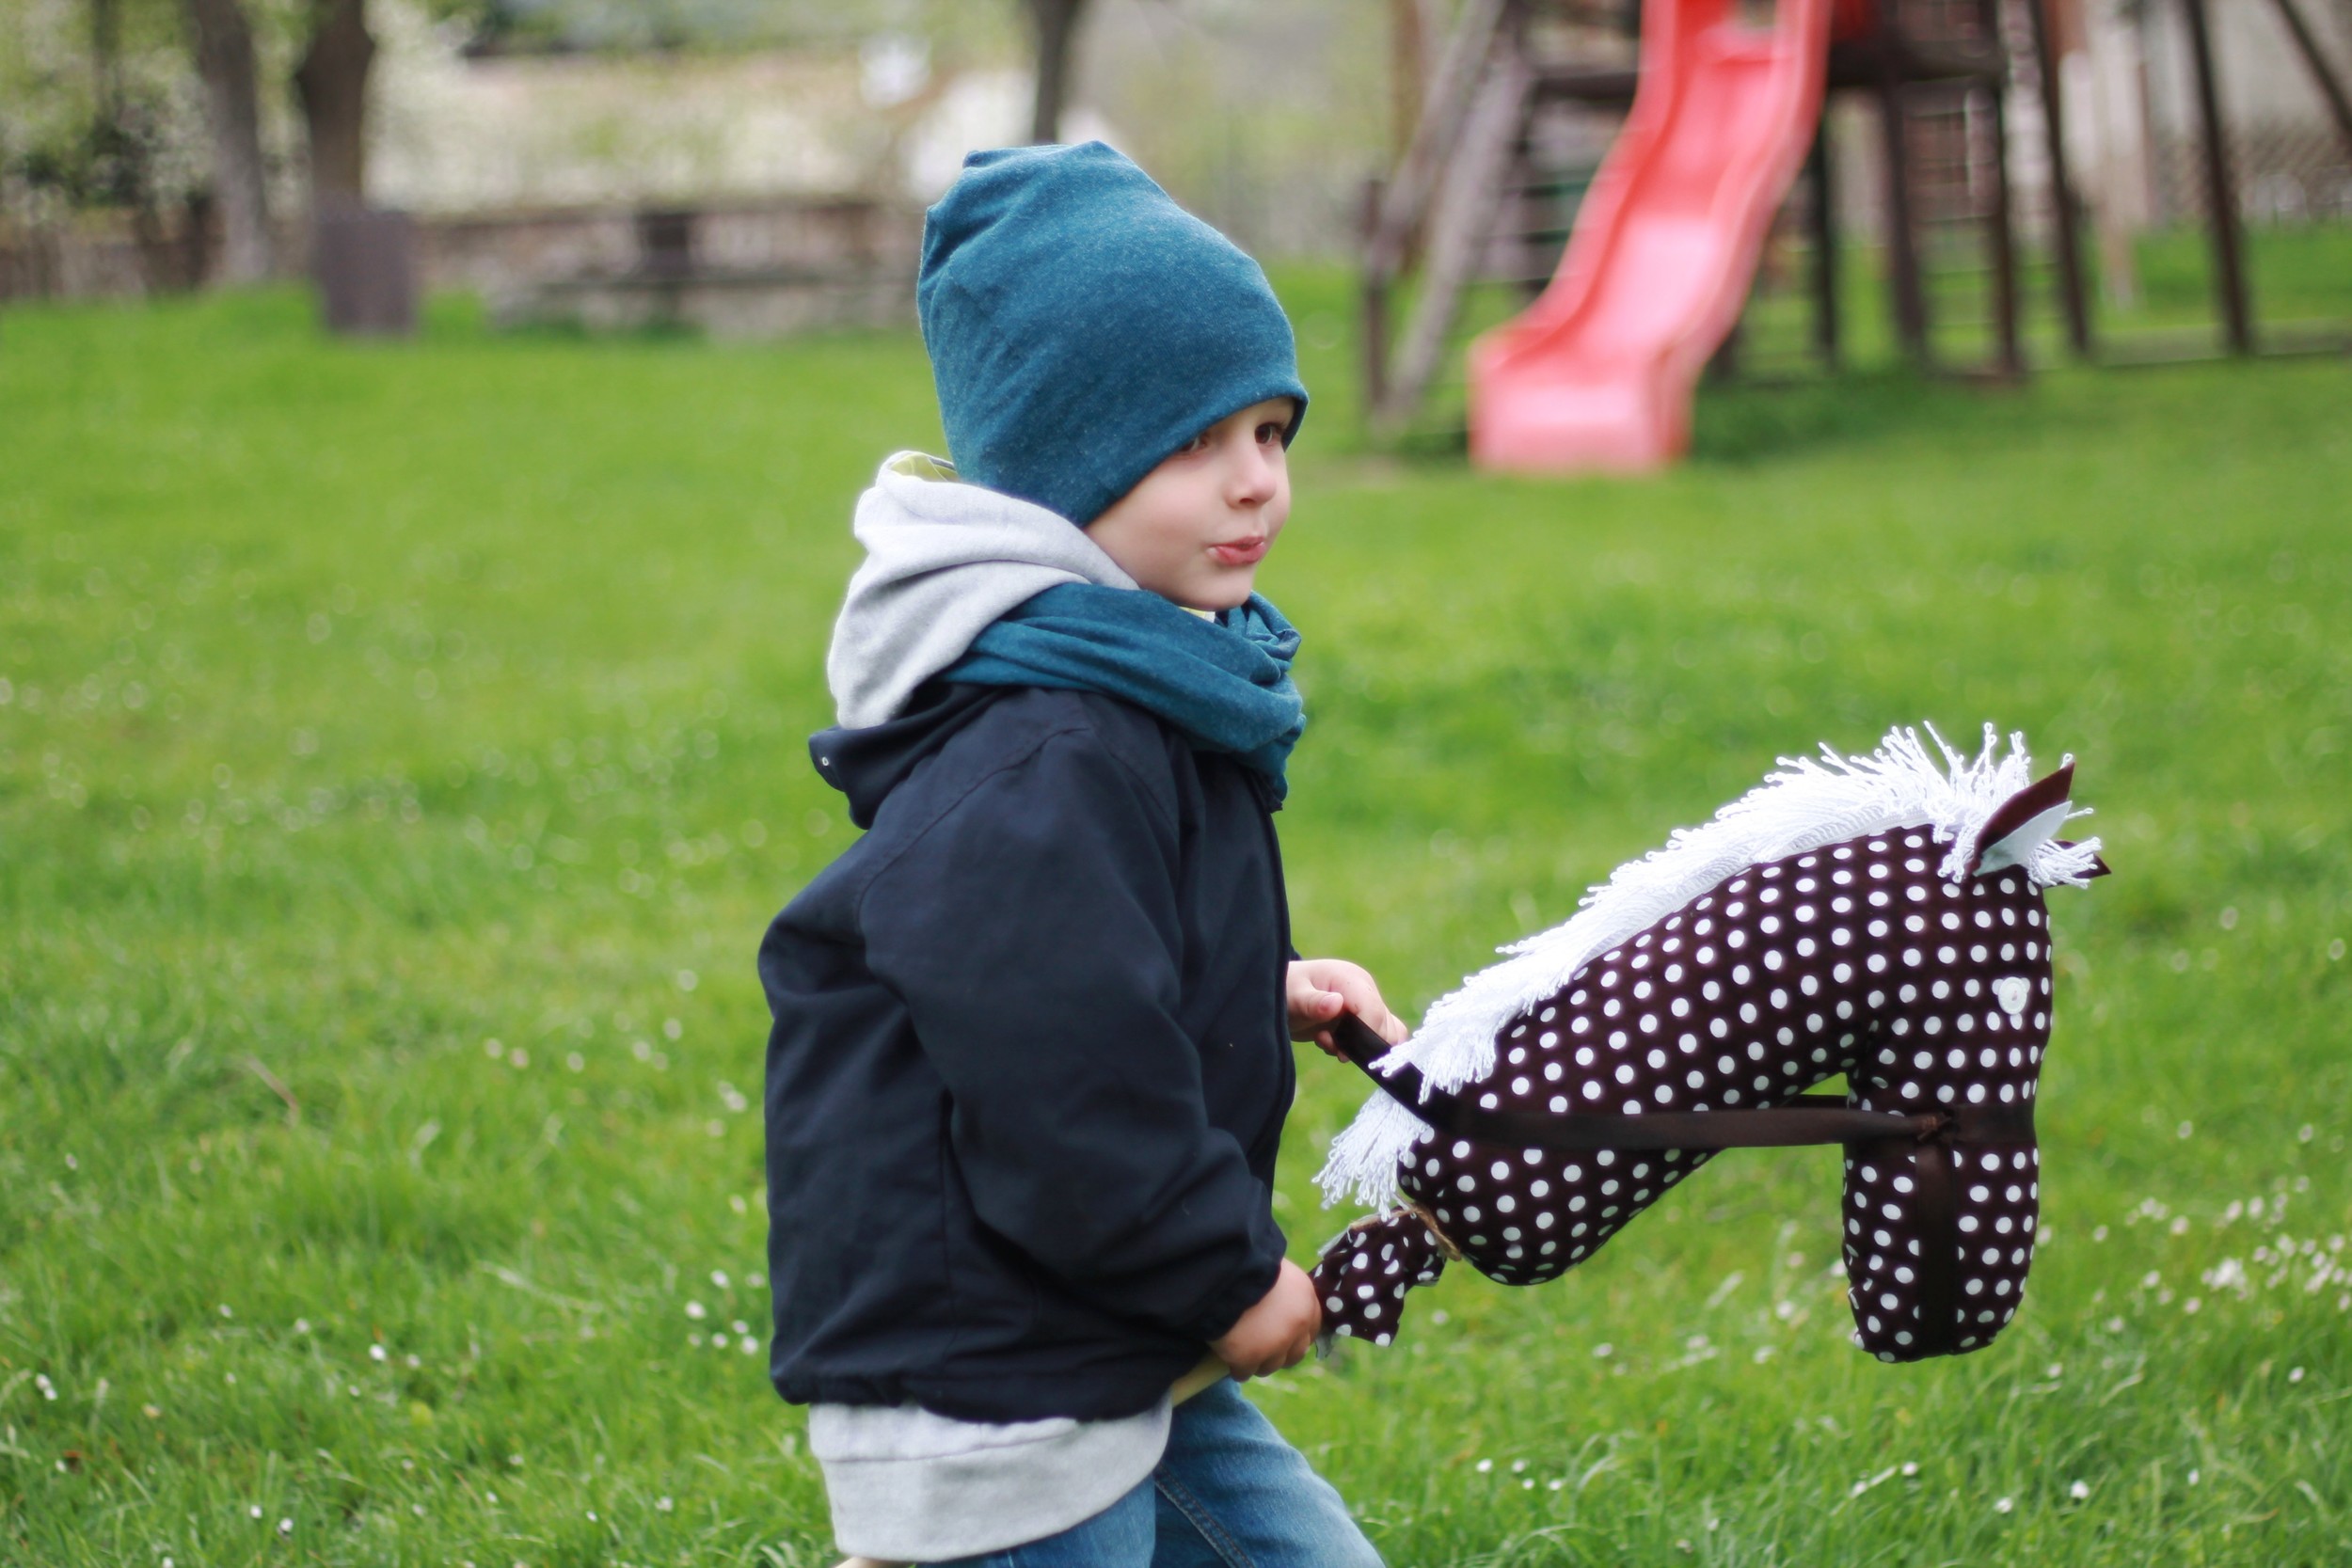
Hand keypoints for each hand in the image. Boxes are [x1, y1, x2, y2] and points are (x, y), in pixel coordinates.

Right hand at [1211, 1258, 1320, 1379]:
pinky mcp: (1248, 1357)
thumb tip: (1282, 1307)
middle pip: (1295, 1354)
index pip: (1312, 1328)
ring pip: (1269, 1366)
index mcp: (1305, 1300)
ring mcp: (1274, 1345)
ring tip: (1241, 1352)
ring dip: (1257, 1362)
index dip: (1297, 1334)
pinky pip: (1243, 1372)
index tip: (1285, 1337)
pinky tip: (1227, 1357)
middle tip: (1262, 1348)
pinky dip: (1235, 1367)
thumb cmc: (1244, 1262)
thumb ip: (1284, 1292)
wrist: (1219, 1271)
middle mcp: (1296, 1326)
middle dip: (1280, 1354)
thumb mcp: (1274, 1270)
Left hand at [1287, 958, 1407, 1058]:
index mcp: (1351, 979)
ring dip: (1358, 1046)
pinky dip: (1355, 1048)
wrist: (1280, 995)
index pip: (1374, 1010)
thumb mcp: (1293, 997)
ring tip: (1325, 1040)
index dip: (1365, 1034)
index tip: (1341, 1050)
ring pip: (1385, 1034)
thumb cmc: (1284, 990)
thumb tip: (1337, 1004)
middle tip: (1324, 1041)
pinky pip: (1374, 1039)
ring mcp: (1365, 1005)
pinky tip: (1330, 1042)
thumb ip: (1313, 1003)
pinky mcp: (1362, 1019)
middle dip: (1358, 1042)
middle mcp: (1364, 990)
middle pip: (1385, 1025)